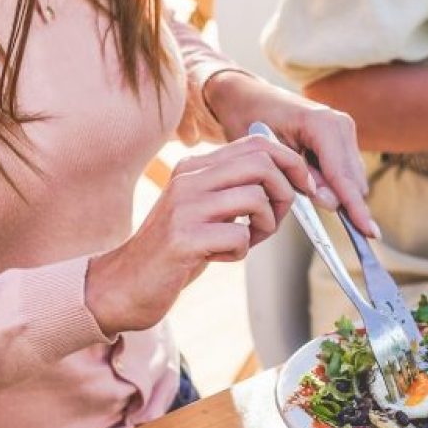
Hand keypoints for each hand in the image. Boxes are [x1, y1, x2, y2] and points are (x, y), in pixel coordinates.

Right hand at [87, 134, 308, 334]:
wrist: (125, 284)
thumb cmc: (175, 250)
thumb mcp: (206, 210)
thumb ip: (236, 190)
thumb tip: (288, 181)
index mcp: (195, 167)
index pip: (257, 143)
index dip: (290, 163)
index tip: (302, 186)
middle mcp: (189, 179)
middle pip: (262, 164)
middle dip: (284, 193)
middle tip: (273, 220)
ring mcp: (185, 207)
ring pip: (255, 198)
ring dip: (265, 226)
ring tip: (246, 241)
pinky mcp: (183, 239)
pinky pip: (239, 238)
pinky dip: (241, 252)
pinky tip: (219, 257)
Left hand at [203, 70, 376, 235]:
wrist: (245, 96)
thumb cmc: (249, 120)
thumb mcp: (268, 154)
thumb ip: (300, 179)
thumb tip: (332, 203)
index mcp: (323, 124)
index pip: (343, 176)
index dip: (355, 208)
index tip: (369, 233)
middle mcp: (340, 124)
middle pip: (353, 180)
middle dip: (339, 201)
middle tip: (306, 200)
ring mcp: (344, 128)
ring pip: (352, 178)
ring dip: (333, 191)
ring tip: (298, 179)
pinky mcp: (342, 136)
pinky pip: (345, 171)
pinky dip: (331, 182)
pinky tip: (307, 175)